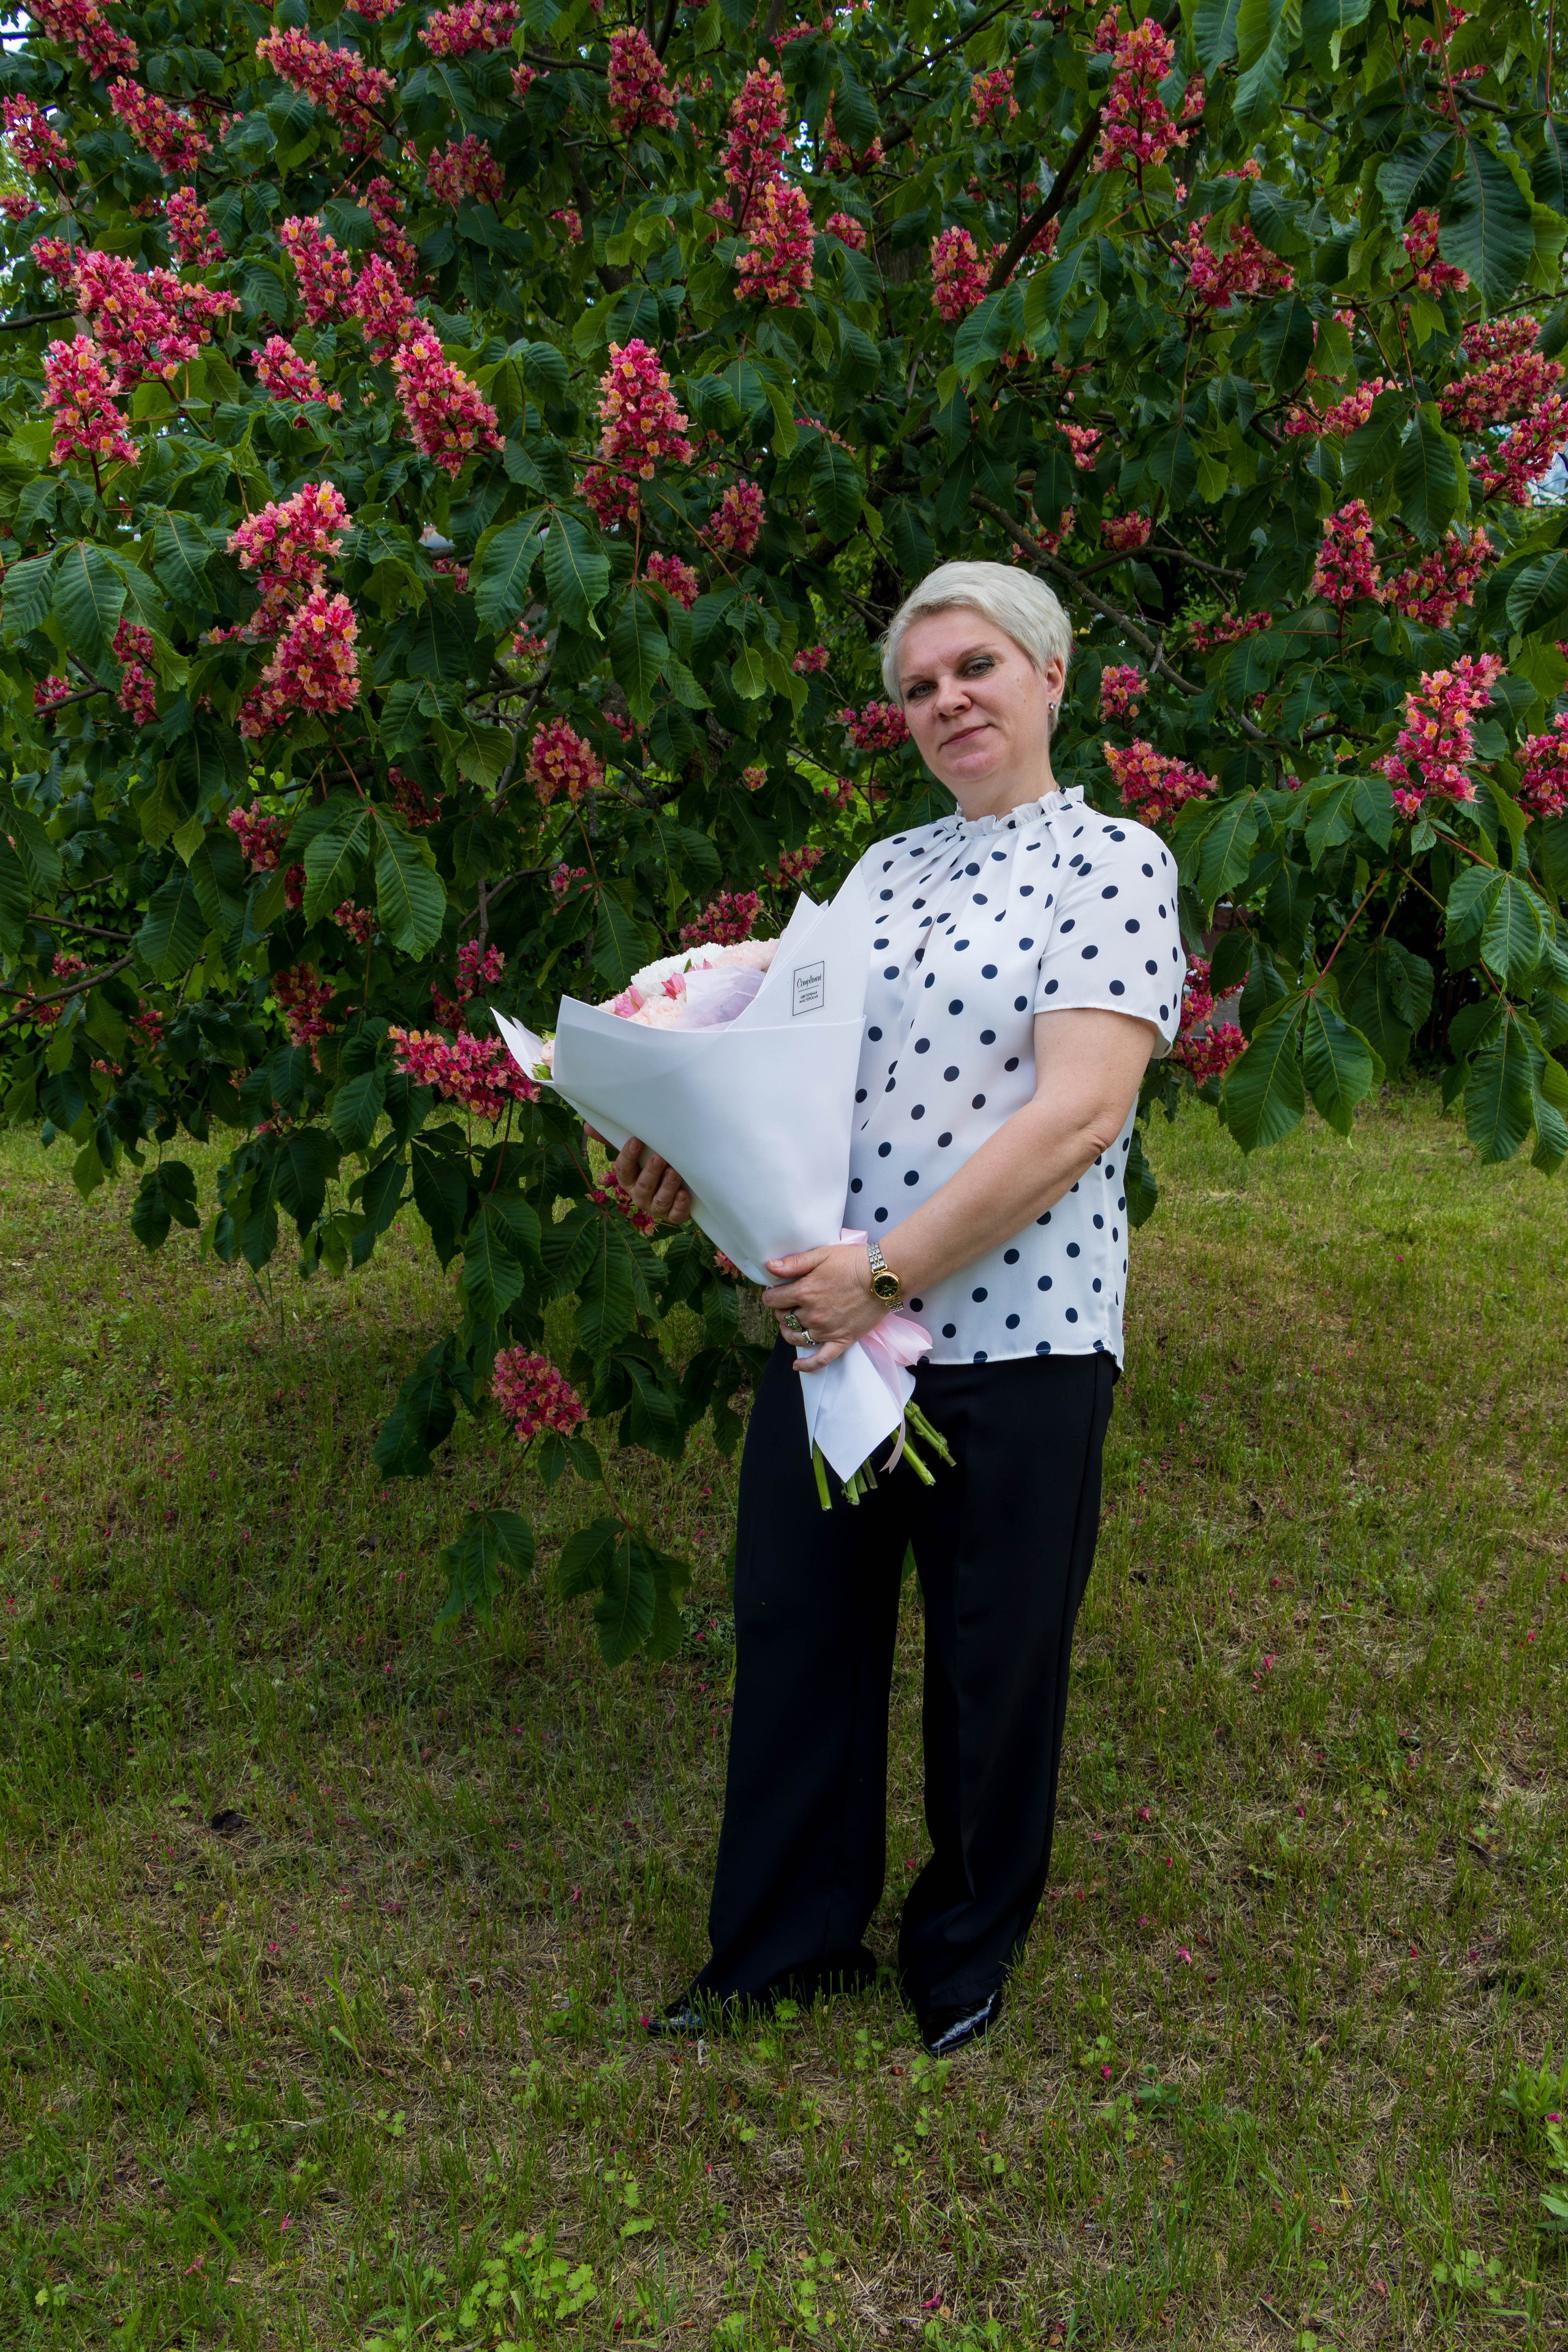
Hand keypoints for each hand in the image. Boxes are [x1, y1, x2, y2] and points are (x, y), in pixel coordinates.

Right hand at [584, 1125, 691, 1225]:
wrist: (677, 1185)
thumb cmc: (651, 1165)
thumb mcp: (636, 1153)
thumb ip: (615, 1139)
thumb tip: (587, 1126)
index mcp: (629, 1180)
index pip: (624, 1170)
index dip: (628, 1156)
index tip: (636, 1141)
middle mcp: (640, 1196)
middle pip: (644, 1185)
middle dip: (652, 1171)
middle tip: (660, 1157)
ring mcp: (656, 1207)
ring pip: (660, 1200)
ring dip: (668, 1186)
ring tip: (675, 1172)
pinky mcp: (673, 1215)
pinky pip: (675, 1215)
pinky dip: (680, 1205)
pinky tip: (684, 1194)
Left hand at [762, 1241, 884, 1371]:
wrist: (884, 1278)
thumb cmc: (854, 1262)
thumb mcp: (822, 1255)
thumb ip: (794, 1262)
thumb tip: (770, 1267)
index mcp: (804, 1292)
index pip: (772, 1300)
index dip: (771, 1295)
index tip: (776, 1293)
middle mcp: (812, 1314)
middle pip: (783, 1318)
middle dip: (781, 1311)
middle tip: (789, 1304)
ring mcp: (826, 1330)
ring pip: (795, 1338)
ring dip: (789, 1331)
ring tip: (791, 1324)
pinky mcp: (841, 1340)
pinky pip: (820, 1359)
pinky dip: (807, 1365)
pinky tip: (797, 1365)